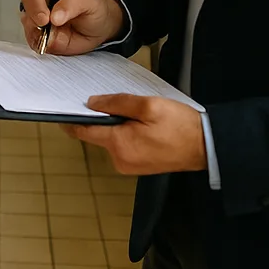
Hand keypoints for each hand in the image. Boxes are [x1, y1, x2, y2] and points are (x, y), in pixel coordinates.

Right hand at [19, 0, 125, 53]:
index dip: (35, 1)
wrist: (98, 27)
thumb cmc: (92, 8)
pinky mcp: (36, 32)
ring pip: (26, 25)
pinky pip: (32, 40)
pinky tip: (53, 40)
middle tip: (46, 26)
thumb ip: (72, 4)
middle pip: (24, 4)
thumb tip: (55, 16)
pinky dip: (41, 43)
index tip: (45, 18)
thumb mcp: (88, 0)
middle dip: (33, 18)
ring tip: (56, 35)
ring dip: (38, 33)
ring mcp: (35, 16)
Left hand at [64, 95, 206, 174]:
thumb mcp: (149, 106)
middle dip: (105, 117)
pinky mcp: (139, 165)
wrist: (207, 147)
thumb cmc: (181, 127)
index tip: (61, 111)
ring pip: (113, 138)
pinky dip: (128, 133)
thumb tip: (93, 103)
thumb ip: (117, 103)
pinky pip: (125, 145)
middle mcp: (120, 159)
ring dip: (119, 125)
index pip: (84, 132)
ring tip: (141, 114)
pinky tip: (145, 125)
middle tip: (123, 103)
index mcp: (119, 145)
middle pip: (99, 134)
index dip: (71, 120)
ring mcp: (129, 165)